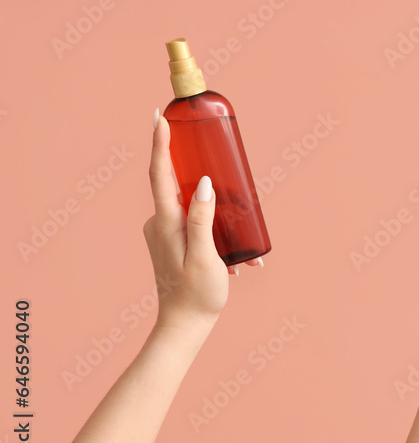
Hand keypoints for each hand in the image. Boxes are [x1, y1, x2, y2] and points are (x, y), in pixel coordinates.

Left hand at [144, 111, 251, 331]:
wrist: (184, 325)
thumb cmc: (197, 295)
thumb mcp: (205, 257)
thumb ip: (202, 219)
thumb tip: (203, 183)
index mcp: (166, 223)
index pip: (160, 173)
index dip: (160, 143)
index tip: (160, 117)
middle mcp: (160, 222)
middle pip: (177, 183)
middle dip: (201, 173)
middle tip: (219, 163)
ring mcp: (165, 231)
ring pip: (191, 204)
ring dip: (216, 211)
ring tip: (235, 245)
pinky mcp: (173, 240)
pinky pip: (194, 220)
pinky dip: (215, 227)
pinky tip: (234, 257)